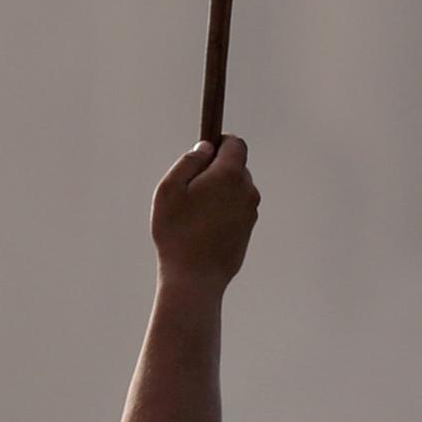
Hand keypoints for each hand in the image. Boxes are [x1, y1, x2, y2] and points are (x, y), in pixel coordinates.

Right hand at [152, 135, 258, 293]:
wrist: (194, 278)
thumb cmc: (177, 233)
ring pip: (235, 190)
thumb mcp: (170, 189)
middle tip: (190, 190)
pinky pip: (236, 210)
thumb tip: (206, 147)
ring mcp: (251, 212)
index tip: (204, 152)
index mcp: (230, 174)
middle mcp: (247, 190)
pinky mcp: (248, 230)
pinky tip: (202, 229)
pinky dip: (222, 212)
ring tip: (194, 215)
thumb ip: (189, 162)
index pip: (235, 144)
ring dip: (219, 193)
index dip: (220, 142)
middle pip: (236, 167)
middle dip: (216, 171)